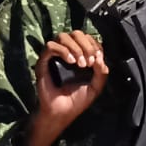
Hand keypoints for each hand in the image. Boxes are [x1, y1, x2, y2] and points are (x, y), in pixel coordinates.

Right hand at [26, 30, 108, 145]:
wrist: (62, 112)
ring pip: (63, 36)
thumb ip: (102, 72)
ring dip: (75, 47)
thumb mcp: (96, 86)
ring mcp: (54, 56)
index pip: (87, 39)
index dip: (94, 45)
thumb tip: (100, 57)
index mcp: (79, 56)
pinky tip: (70, 62)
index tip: (98, 60)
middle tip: (90, 61)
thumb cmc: (77, 100)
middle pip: (76, 33)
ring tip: (81, 63)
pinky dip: (63, 51)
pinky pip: (51, 46)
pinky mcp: (44, 61)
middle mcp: (67, 53)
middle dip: (86, 45)